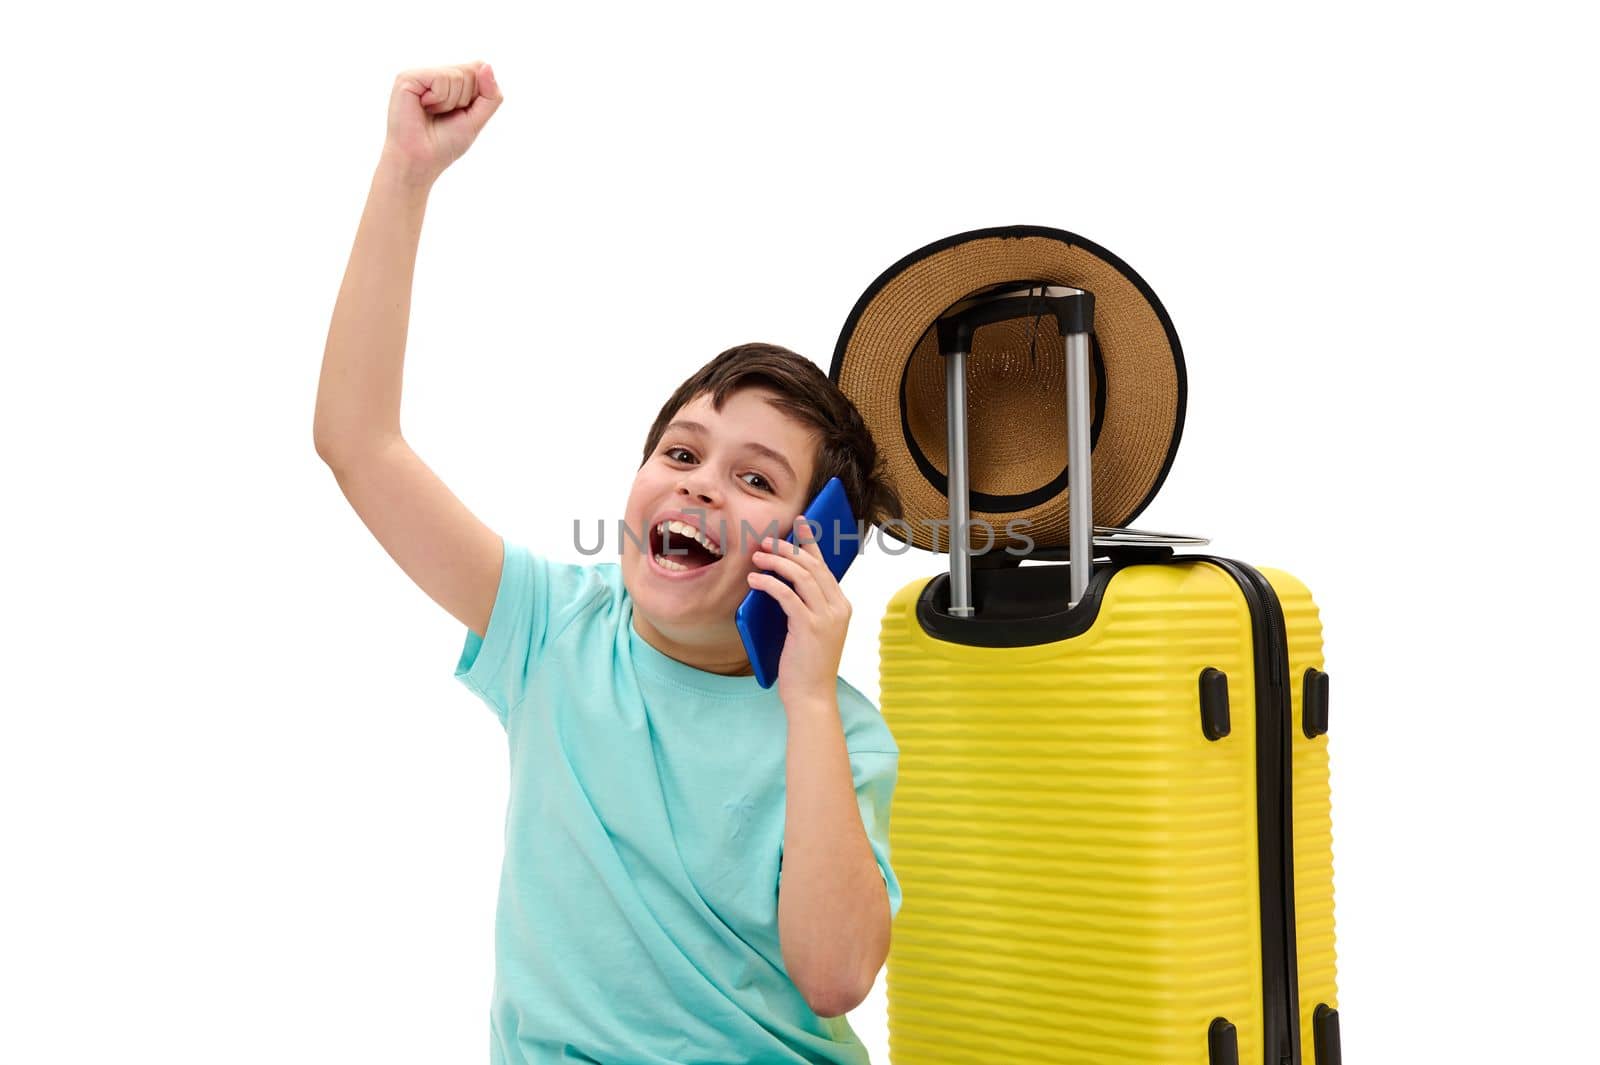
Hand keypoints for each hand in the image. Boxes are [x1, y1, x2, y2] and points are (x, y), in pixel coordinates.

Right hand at [381, 61, 502, 186]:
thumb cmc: (444, 144)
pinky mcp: (408, 77)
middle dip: (464, 100)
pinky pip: (441, 78)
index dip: (478, 95)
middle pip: (470, 71)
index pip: (479, 70)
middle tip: (444, 115)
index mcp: (450, 82)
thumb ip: (490, 95)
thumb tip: (487, 65)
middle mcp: (435, 75)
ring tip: (432, 113)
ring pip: (457, 75)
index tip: (461, 113)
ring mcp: (421, 75)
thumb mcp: (477, 119)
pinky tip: (423, 107)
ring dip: (451, 102)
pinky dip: (439, 99)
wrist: (419, 161)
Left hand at [747, 514, 852, 707]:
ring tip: (757, 558)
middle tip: (767, 542)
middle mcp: (838, 607)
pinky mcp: (810, 627)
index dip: (812, 542)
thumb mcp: (810, 630)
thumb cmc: (806, 665)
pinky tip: (755, 581)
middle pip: (813, 565)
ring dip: (777, 563)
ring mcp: (827, 617)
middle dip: (788, 549)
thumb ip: (804, 605)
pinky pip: (788, 595)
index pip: (825, 566)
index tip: (800, 523)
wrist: (812, 696)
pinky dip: (770, 583)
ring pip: (802, 575)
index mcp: (841, 605)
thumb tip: (781, 579)